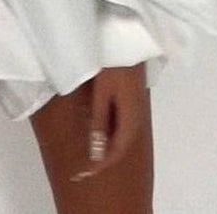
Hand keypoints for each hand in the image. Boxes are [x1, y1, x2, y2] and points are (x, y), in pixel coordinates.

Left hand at [70, 62, 147, 181]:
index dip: (98, 165)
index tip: (82, 174)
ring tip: (85, 154)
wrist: (128, 42)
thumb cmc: (113, 66)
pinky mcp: (130, 101)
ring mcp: (134, 110)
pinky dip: (107, 132)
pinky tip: (96, 131)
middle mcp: (135, 119)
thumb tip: (96, 151)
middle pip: (118, 146)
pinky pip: (119, 124)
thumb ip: (99, 122)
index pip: (115, 152)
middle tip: (81, 169)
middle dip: (100, 158)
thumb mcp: (102, 95)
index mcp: (130, 120)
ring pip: (119, 135)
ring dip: (103, 146)